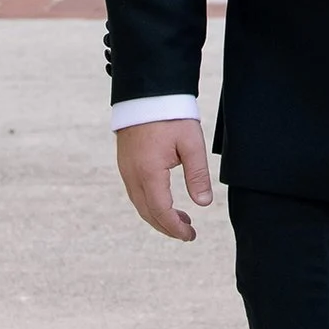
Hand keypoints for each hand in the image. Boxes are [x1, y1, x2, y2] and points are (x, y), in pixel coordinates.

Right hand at [116, 115, 212, 239]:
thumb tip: (203, 204)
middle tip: (188, 233)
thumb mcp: (191, 143)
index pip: (161, 211)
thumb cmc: (170, 114)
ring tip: (181, 220)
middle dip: (167, 227)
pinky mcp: (125, 163)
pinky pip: (135, 192)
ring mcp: (125, 169)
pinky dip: (149, 204)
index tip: (191, 236)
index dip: (175, 228)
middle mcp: (132, 175)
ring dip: (158, 217)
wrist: (146, 92)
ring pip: (139, 204)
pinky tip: (164, 202)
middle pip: (147, 213)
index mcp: (149, 172)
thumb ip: (197, 174)